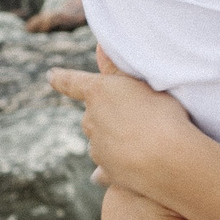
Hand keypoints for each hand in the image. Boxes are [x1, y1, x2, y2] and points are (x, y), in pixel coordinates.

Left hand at [48, 48, 201, 200]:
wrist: (168, 159)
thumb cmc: (161, 114)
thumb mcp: (142, 83)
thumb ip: (117, 68)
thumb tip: (99, 46)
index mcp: (98, 94)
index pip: (73, 83)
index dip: (62, 78)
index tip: (51, 76)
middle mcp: (91, 121)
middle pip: (92, 116)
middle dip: (107, 116)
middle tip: (137, 115)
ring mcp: (97, 149)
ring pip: (100, 142)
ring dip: (113, 141)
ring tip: (143, 141)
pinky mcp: (107, 172)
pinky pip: (104, 170)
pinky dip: (109, 170)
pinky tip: (117, 173)